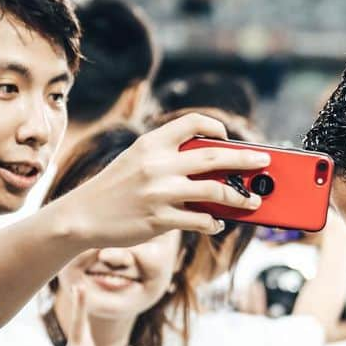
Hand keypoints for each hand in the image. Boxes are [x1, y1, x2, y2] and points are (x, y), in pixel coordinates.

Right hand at [53, 113, 271, 246]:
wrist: (81, 216)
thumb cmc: (115, 187)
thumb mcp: (135, 160)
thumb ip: (168, 156)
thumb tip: (212, 164)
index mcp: (151, 144)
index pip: (192, 122)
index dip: (215, 127)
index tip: (228, 138)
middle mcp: (158, 165)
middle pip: (214, 156)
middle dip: (246, 159)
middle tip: (264, 161)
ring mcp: (160, 193)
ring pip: (216, 192)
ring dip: (240, 198)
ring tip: (252, 201)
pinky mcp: (160, 219)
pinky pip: (201, 220)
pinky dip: (214, 222)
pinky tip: (218, 223)